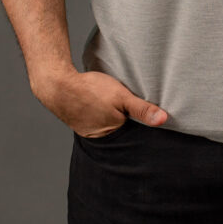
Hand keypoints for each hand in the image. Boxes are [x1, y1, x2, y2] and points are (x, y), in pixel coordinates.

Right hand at [31, 68, 168, 138]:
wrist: (58, 86)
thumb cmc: (91, 90)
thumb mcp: (121, 96)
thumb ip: (142, 109)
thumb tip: (164, 120)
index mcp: (114, 133)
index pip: (134, 133)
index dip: (141, 126)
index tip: (146, 118)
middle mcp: (101, 137)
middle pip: (121, 132)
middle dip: (127, 124)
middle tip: (128, 110)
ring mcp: (89, 132)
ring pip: (108, 127)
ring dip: (112, 119)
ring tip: (114, 108)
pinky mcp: (80, 124)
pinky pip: (96, 122)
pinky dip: (100, 116)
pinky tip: (100, 107)